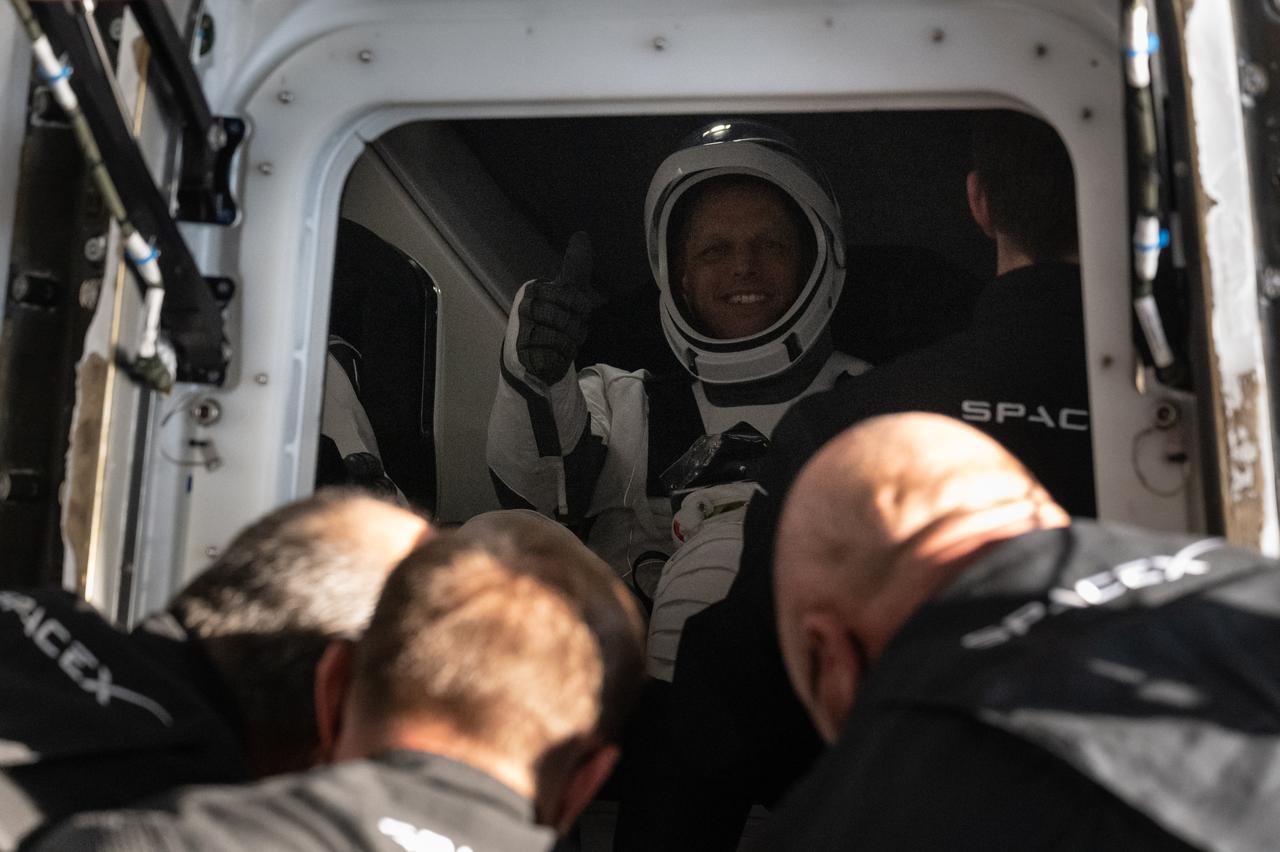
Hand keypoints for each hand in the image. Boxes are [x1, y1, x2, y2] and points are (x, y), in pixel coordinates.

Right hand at [516, 231, 600, 383]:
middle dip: (574, 331)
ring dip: (566, 347)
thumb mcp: (567, 292)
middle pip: (568, 320)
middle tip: (566, 333)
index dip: (580, 311)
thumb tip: (581, 234)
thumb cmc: (551, 320)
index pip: (574, 298)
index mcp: (535, 288)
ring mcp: (519, 330)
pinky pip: (550, 357)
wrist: (529, 356)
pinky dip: (556, 360)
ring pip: (560, 339)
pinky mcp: (519, 353)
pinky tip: (550, 357)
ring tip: (558, 345)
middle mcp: (524, 306)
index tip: (575, 314)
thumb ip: (575, 267)